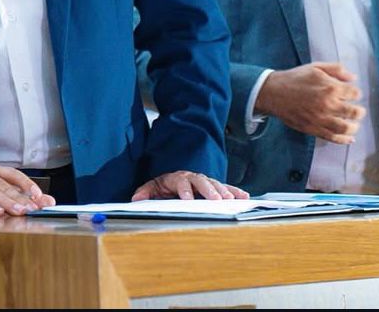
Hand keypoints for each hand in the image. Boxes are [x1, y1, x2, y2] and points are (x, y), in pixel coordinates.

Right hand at [0, 164, 54, 215]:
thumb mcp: (1, 194)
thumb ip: (24, 198)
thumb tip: (49, 202)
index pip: (14, 174)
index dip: (26, 184)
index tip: (38, 196)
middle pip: (3, 186)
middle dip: (19, 198)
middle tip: (31, 208)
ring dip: (5, 202)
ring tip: (17, 211)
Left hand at [131, 171, 248, 200]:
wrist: (174, 179)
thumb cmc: (164, 185)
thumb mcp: (152, 187)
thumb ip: (145, 192)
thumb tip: (135, 199)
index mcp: (177, 178)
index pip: (180, 182)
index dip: (184, 190)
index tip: (187, 200)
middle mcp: (192, 177)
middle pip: (201, 181)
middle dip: (209, 191)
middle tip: (215, 200)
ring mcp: (204, 181)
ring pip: (215, 184)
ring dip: (223, 191)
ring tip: (230, 200)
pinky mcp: (213, 186)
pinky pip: (225, 188)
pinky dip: (235, 191)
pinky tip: (243, 196)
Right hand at [255, 62, 365, 143]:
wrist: (274, 92)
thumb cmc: (295, 78)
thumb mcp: (316, 67)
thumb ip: (336, 69)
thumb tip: (353, 78)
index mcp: (331, 88)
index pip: (355, 94)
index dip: (355, 93)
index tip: (352, 94)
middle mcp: (329, 105)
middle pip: (355, 113)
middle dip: (359, 112)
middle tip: (358, 111)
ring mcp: (322, 119)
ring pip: (346, 128)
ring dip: (354, 127)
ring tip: (354, 124)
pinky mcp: (314, 129)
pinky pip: (333, 138)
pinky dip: (344, 140)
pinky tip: (349, 139)